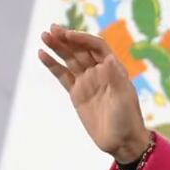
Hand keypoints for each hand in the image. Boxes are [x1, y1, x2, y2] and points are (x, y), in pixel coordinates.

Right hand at [38, 24, 149, 162]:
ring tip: (44, 36)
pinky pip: (63, 76)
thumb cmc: (127, 119)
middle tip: (51, 29)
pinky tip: (42, 54)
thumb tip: (109, 59)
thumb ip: (115, 79)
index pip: (97, 47)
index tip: (67, 35)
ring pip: (70, 60)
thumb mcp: (123, 99)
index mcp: (115, 69)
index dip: (82, 39)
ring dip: (58, 47)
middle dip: (67, 38)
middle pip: (81, 50)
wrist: (121, 141)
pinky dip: (53, 65)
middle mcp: (101, 72)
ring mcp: (88, 82)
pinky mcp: (77, 93)